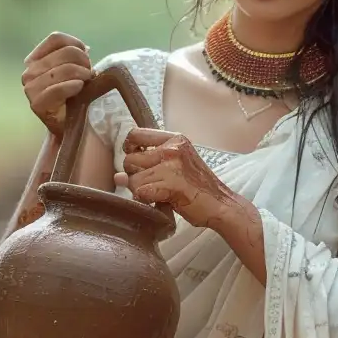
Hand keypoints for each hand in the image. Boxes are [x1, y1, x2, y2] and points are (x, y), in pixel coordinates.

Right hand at [20, 32, 93, 138]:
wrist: (69, 124)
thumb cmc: (74, 93)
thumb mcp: (76, 69)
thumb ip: (75, 55)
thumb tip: (85, 48)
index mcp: (37, 59)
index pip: (56, 39)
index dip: (76, 44)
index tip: (86, 56)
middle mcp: (30, 71)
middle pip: (66, 53)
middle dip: (84, 62)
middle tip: (89, 74)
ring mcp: (30, 88)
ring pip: (64, 69)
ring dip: (81, 74)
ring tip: (85, 83)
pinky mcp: (36, 104)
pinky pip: (57, 89)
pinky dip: (72, 86)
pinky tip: (79, 88)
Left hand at [121, 128, 238, 231]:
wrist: (220, 204)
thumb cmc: (198, 186)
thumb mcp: (177, 165)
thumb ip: (150, 163)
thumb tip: (117, 176)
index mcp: (175, 139)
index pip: (136, 134)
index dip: (129, 148)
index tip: (135, 159)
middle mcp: (173, 149)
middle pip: (130, 159)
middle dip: (134, 176)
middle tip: (151, 184)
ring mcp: (171, 166)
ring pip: (133, 179)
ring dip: (141, 191)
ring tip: (158, 194)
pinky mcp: (170, 184)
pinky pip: (140, 192)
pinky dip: (146, 200)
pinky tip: (159, 201)